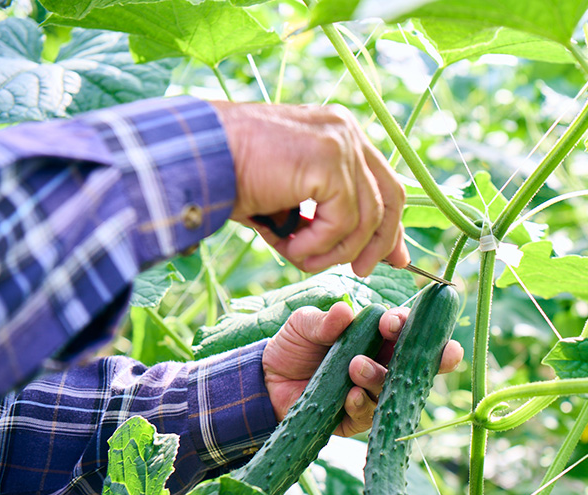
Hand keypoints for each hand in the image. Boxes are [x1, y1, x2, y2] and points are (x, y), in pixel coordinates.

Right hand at [211, 101, 409, 276]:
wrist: (196, 157)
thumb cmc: (232, 177)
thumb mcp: (293, 197)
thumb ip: (329, 213)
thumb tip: (365, 251)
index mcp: (339, 132)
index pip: (384, 182)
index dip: (391, 225)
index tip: (391, 258)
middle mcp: (346, 131)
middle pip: (389, 197)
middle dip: (379, 242)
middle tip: (362, 270)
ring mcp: (341, 143)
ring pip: (366, 218)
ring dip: (332, 251)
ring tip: (297, 256)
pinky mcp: (329, 161)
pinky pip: (342, 222)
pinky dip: (317, 245)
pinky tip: (287, 245)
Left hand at [262, 302, 463, 435]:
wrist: (266, 381)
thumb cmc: (294, 346)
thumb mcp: (305, 325)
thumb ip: (324, 321)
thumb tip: (344, 312)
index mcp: (378, 338)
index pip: (408, 330)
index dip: (410, 326)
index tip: (392, 323)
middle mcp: (383, 364)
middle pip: (421, 363)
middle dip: (433, 357)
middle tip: (428, 351)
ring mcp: (372, 392)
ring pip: (393, 388)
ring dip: (378, 377)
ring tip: (355, 366)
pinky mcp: (356, 418)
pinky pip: (369, 414)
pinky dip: (361, 404)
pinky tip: (349, 395)